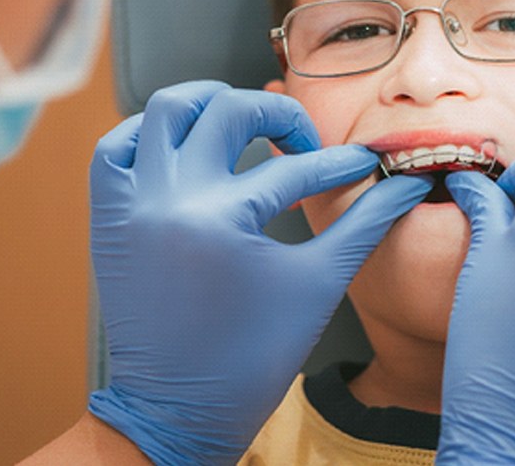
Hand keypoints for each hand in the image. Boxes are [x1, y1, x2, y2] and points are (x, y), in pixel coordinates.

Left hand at [87, 81, 429, 463]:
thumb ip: (364, 224)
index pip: (296, 169)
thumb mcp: (318, 283)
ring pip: (165, 109)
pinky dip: (154, 132)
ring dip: (212, 103)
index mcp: (221, 221)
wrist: (176, 411)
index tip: (364, 163)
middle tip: (304, 142)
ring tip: (245, 123)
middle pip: (228, 111)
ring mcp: (131, 203)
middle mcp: (169, 199)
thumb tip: (405, 185)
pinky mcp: (110, 215)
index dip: (341, 163)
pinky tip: (188, 144)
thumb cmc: (252, 357)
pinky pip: (118, 146)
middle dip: (279, 117)